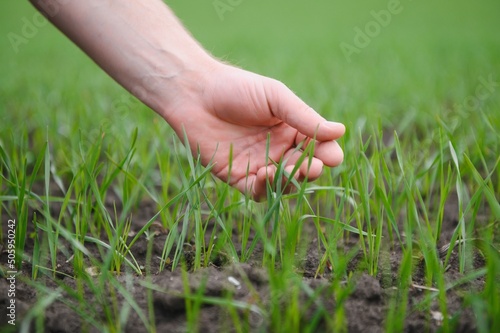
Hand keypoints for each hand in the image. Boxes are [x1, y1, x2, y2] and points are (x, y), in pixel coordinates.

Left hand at [162, 63, 344, 199]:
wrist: (195, 94)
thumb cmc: (237, 88)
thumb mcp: (275, 97)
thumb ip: (303, 116)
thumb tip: (340, 131)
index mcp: (292, 130)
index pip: (318, 148)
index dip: (327, 154)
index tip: (331, 156)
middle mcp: (278, 150)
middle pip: (303, 170)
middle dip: (309, 171)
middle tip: (311, 167)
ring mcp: (259, 165)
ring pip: (282, 185)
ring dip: (288, 182)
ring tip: (283, 170)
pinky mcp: (237, 177)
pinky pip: (256, 192)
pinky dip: (263, 189)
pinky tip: (263, 175)